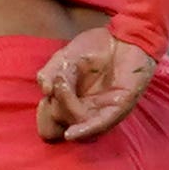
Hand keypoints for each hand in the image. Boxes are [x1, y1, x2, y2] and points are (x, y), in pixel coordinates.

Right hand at [36, 22, 159, 141]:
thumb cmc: (95, 47)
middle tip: (58, 79)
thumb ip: (52, 71)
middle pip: (62, 122)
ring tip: (62, 82)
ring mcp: (102, 111)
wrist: (124, 36)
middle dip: (55, 104)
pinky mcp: (119, 108)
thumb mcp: (66, 56)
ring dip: (66, 107)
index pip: (52, 121)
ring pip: (78, 122)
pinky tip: (71, 134)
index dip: (44, 114)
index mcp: (72, 102)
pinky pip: (100, 124)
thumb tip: (46, 90)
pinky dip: (85, 130)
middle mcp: (86, 110)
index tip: (45, 94)